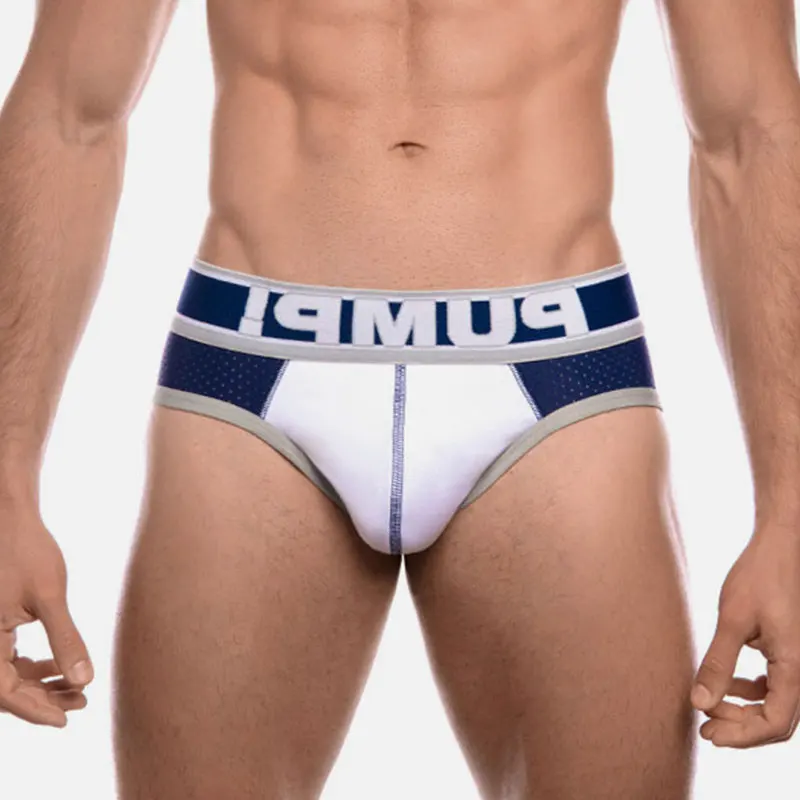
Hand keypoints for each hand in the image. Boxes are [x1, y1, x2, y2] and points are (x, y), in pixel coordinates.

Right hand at [0, 509, 93, 726]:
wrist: (10, 519)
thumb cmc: (27, 551)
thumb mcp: (49, 597)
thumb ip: (65, 639)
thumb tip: (83, 680)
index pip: (4, 693)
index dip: (35, 710)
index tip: (65, 720)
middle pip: (5, 689)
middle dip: (42, 700)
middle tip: (81, 703)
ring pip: (7, 676)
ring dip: (39, 686)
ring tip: (77, 689)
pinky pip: (8, 659)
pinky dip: (33, 668)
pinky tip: (59, 668)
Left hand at [692, 527, 799, 747]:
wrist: (780, 546)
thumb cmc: (760, 576)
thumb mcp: (733, 619)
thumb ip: (718, 663)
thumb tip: (700, 702)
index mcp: (794, 666)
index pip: (776, 723)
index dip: (743, 736)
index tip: (709, 734)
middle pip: (778, 720)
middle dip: (741, 728)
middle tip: (705, 728)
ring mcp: (796, 659)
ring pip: (776, 704)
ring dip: (744, 711)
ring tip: (711, 708)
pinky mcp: (788, 649)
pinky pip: (775, 685)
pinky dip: (751, 692)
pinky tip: (728, 685)